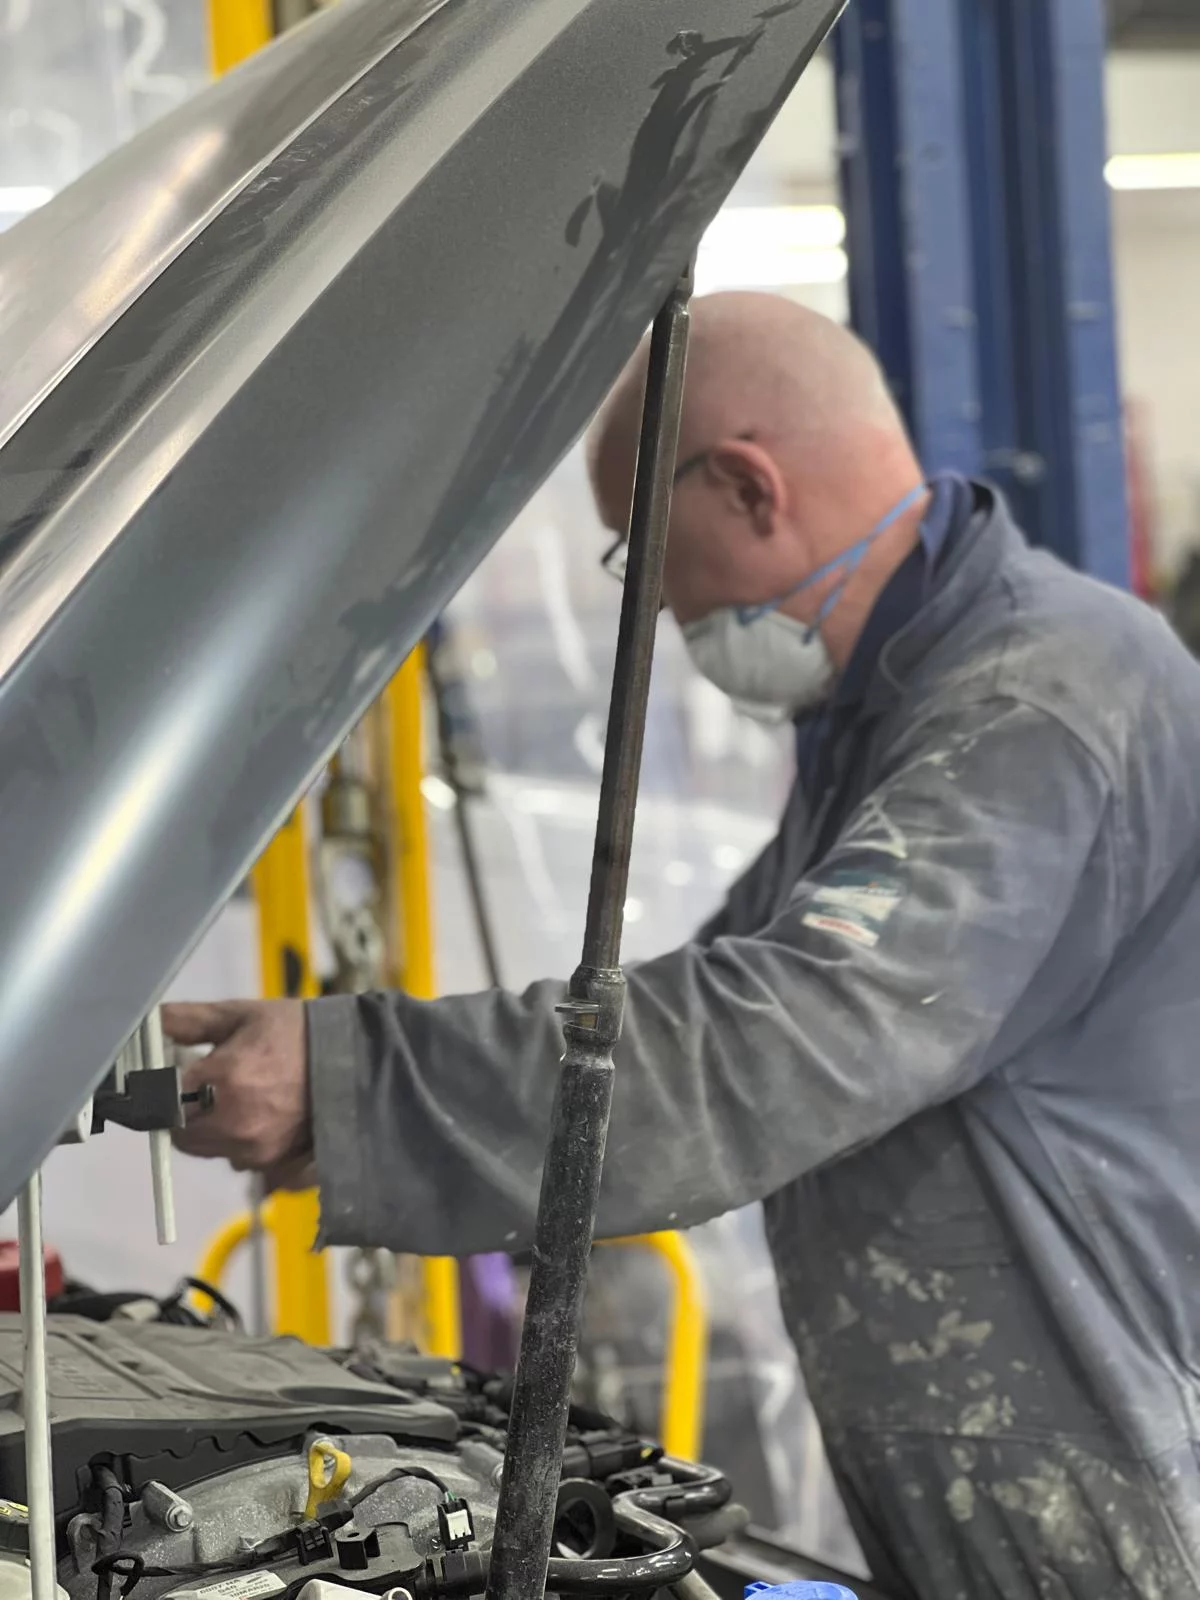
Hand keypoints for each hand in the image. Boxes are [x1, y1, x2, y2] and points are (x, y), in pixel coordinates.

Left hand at [163, 1000, 311, 1184]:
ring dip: (211, 1129)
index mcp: (220, 1081)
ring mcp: (254, 1150)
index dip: (160, 1087)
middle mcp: (232, 1124)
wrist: (357, 1058)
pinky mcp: (273, 1165)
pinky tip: (259, 1117)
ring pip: (208, 1149)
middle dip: (184, 1111)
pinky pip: (238, 1160)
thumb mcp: (242, 1015)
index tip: (172, 1074)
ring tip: (239, 1098)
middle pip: (179, 1133)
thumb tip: (148, 1023)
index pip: (159, 1099)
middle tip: (206, 1085)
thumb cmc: (297, 1032)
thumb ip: (188, 1020)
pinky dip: (239, 1143)